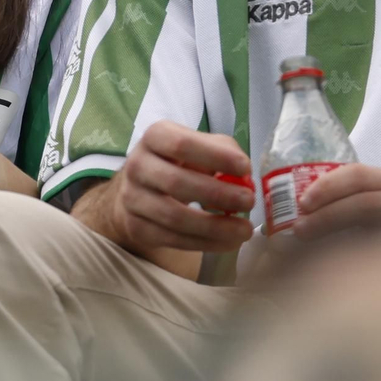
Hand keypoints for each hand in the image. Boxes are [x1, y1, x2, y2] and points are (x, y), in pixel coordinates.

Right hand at [99, 120, 255, 255]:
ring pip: (175, 217)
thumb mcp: (198, 147)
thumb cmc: (178, 163)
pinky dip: (205, 243)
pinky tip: (227, 242)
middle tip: (248, 202)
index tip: (245, 168)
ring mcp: (132, 198)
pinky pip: (172, 239)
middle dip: (218, 194)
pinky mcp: (135, 227)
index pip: (182, 145)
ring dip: (215, 227)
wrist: (139, 190)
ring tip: (244, 229)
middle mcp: (137, 165)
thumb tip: (244, 176)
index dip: (215, 156)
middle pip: (177, 183)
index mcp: (155, 137)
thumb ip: (223, 152)